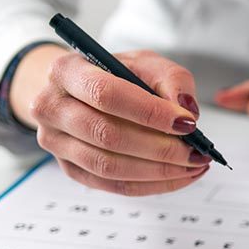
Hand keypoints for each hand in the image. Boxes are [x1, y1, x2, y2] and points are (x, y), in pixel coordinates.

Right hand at [30, 49, 210, 195]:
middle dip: (160, 148)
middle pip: (107, 135)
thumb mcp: (147, 63)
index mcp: (67, 72)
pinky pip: (112, 185)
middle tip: (196, 152)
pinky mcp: (70, 168)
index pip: (106, 95)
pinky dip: (151, 185)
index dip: (150, 112)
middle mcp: (51, 107)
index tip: (187, 123)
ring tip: (194, 166)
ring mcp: (55, 142)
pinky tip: (179, 176)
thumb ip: (172, 80)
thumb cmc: (117, 75)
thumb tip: (188, 111)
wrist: (83, 90)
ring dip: (158, 171)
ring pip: (108, 166)